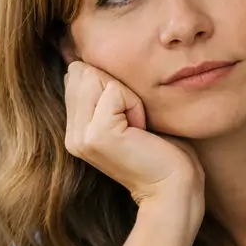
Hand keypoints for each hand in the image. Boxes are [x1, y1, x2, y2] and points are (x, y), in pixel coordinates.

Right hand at [62, 61, 203, 208]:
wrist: (174, 187)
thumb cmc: (163, 150)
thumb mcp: (127, 115)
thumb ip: (104, 93)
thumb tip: (86, 59)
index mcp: (75, 130)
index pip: (77, 73)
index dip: (111, 84)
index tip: (129, 117)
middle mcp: (72, 135)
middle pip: (82, 71)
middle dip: (117, 87)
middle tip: (135, 123)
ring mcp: (80, 137)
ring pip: (95, 76)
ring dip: (126, 95)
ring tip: (137, 127)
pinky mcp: (97, 135)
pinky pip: (115, 92)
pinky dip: (135, 105)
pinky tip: (141, 131)